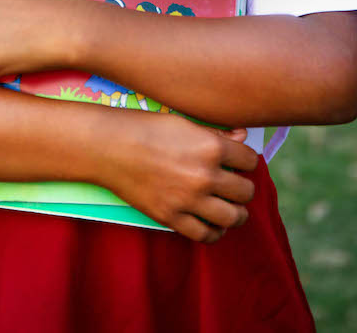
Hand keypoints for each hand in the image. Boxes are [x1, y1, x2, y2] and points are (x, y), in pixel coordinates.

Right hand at [103, 112, 257, 242]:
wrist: (105, 146)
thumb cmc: (142, 128)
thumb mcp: (181, 123)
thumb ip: (215, 134)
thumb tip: (241, 137)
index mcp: (210, 147)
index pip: (250, 161)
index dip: (245, 161)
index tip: (237, 163)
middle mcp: (204, 175)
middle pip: (246, 191)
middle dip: (241, 187)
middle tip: (231, 185)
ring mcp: (188, 199)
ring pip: (234, 217)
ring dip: (236, 213)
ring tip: (228, 208)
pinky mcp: (171, 217)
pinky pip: (206, 235)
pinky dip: (214, 231)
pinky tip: (211, 223)